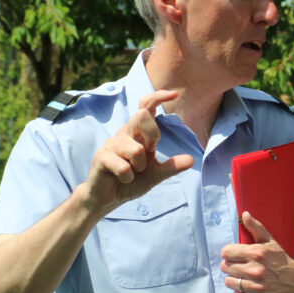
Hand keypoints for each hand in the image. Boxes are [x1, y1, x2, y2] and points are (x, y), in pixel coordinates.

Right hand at [80, 89, 192, 215]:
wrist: (109, 198)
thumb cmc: (131, 181)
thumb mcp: (156, 174)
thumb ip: (172, 166)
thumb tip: (192, 160)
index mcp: (138, 133)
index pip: (146, 107)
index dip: (158, 97)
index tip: (174, 94)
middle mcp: (125, 133)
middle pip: (142, 116)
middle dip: (152, 137)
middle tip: (148, 155)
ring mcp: (111, 143)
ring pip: (136, 150)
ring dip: (140, 167)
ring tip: (132, 173)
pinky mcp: (101, 156)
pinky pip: (125, 167)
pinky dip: (128, 178)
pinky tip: (122, 179)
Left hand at [221, 211, 293, 292]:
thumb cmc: (280, 259)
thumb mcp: (270, 241)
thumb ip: (255, 227)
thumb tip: (244, 214)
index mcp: (256, 253)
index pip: (226, 252)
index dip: (229, 253)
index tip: (235, 254)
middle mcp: (254, 270)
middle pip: (225, 267)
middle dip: (230, 265)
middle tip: (240, 266)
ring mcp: (255, 286)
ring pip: (229, 282)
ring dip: (234, 279)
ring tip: (243, 276)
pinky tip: (247, 287)